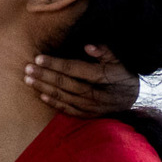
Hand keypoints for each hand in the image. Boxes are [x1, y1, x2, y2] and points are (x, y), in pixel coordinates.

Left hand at [24, 45, 138, 117]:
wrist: (134, 98)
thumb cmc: (123, 73)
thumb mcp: (119, 59)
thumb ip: (105, 51)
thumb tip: (88, 46)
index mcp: (102, 77)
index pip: (74, 69)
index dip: (55, 64)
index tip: (39, 58)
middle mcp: (96, 94)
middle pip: (65, 84)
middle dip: (45, 75)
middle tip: (27, 68)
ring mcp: (92, 107)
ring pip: (64, 97)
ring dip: (44, 88)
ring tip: (28, 80)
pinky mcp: (89, 115)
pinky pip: (68, 110)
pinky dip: (54, 103)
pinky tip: (41, 95)